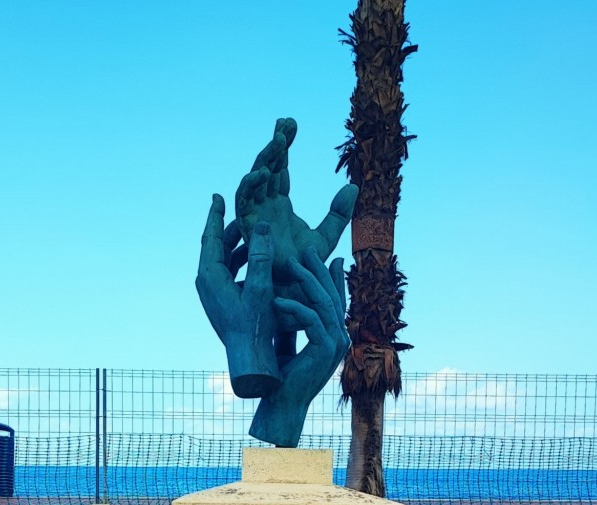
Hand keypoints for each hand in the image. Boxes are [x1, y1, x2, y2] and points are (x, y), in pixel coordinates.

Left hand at [195, 194, 280, 397]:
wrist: (250, 362)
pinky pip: (230, 274)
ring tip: (255, 234)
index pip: (210, 237)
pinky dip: (243, 262)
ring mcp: (214, 294)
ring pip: (224, 261)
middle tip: (242, 211)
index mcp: (210, 277)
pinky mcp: (223, 303)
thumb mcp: (259, 289)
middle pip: (216, 247)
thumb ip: (260, 256)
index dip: (215, 215)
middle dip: (229, 229)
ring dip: (239, 246)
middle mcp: (208, 284)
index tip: (218, 196)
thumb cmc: (255, 327)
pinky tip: (259, 261)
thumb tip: (261, 225)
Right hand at [235, 118, 358, 307]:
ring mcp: (255, 215)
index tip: (292, 121)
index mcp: (279, 205)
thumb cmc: (305, 268)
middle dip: (275, 144)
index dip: (285, 145)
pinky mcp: (247, 227)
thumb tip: (353, 186)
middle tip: (286, 122)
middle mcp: (265, 206)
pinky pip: (244, 202)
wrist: (293, 291)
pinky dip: (250, 186)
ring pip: (255, 179)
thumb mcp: (327, 236)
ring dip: (265, 159)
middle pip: (268, 167)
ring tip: (279, 140)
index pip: (281, 168)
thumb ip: (338, 213)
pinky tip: (263, 172)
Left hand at [249, 248, 350, 446]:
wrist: (283, 404)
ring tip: (290, 264)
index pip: (336, 298)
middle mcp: (340, 337)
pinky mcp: (324, 350)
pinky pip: (312, 320)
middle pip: (333, 295)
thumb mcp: (289, 341)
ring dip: (306, 281)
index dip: (332, 276)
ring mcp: (335, 344)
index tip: (325, 255)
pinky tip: (277, 301)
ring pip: (324, 303)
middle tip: (306, 249)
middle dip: (319, 270)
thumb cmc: (283, 375)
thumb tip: (284, 300)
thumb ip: (293, 323)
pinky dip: (295, 308)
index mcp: (334, 334)